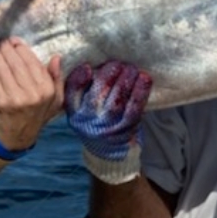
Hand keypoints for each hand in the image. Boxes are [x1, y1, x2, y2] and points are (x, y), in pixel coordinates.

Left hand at [0, 37, 63, 151]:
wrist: (17, 138)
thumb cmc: (37, 115)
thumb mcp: (55, 100)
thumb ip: (57, 78)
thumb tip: (56, 58)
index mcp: (47, 90)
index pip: (32, 62)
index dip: (21, 48)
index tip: (14, 41)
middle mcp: (33, 93)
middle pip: (16, 62)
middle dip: (6, 48)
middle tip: (0, 41)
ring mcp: (15, 98)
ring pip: (4, 67)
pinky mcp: (0, 102)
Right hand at [64, 60, 152, 184]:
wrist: (108, 153)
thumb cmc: (95, 123)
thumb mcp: (81, 110)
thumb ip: (81, 90)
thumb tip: (88, 67)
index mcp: (74, 114)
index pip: (72, 94)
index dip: (78, 79)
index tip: (88, 67)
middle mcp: (88, 122)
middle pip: (97, 94)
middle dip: (109, 75)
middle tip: (118, 64)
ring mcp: (107, 127)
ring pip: (117, 100)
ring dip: (126, 80)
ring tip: (131, 69)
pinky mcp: (125, 129)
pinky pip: (134, 108)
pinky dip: (140, 92)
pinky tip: (144, 78)